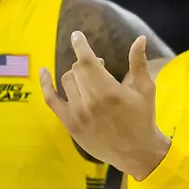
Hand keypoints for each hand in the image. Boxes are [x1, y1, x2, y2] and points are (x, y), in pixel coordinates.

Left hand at [40, 32, 168, 179]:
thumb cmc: (143, 119)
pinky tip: (43, 71)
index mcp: (108, 91)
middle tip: (99, 67)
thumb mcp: (145, 89)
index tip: (77, 35)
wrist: (137, 153)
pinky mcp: (70, 124)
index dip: (80, 45)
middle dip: (87, 64)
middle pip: (77, 70)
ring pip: (67, 81)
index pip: (87, 61)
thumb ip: (138, 63)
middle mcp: (89, 101)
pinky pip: (51, 100)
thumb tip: (140, 39)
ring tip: (88, 79)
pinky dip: (46, 84)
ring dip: (76, 75)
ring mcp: (77, 113)